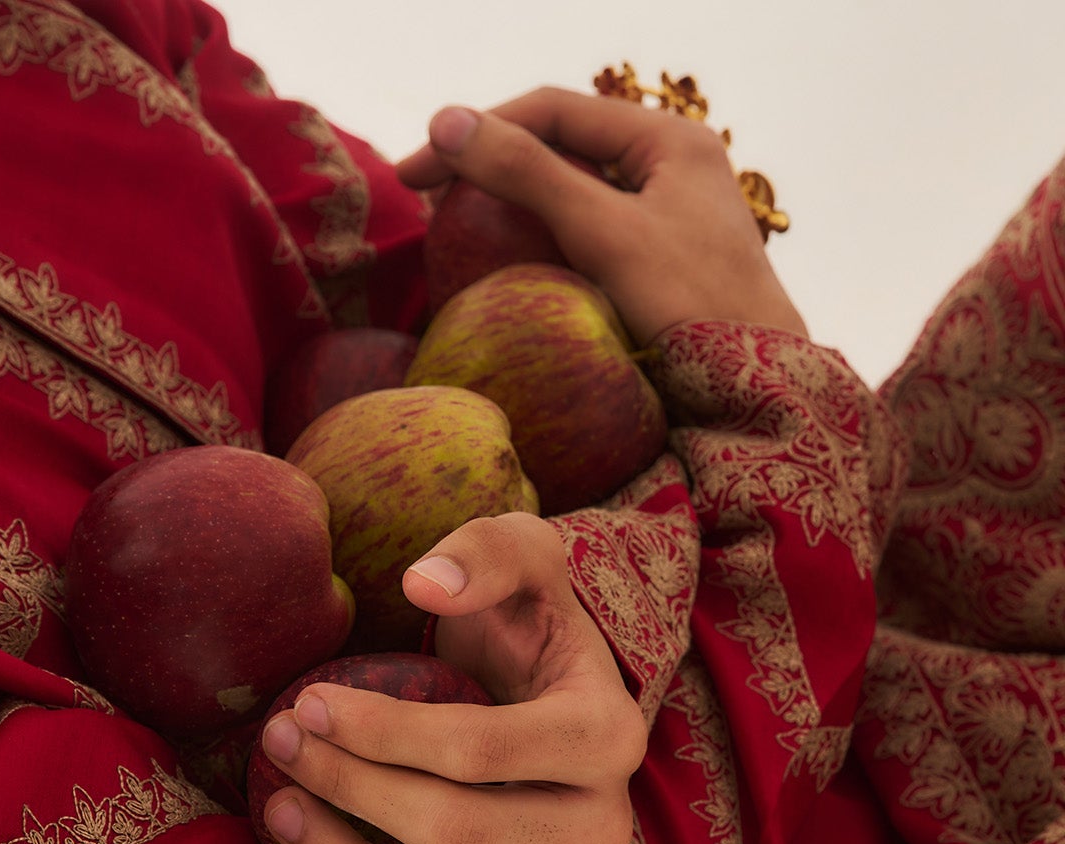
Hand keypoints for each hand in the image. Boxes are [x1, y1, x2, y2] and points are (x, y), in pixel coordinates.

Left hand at [259, 513, 647, 843]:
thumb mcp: (524, 559)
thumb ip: (487, 550)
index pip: (480, 750)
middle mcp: (598, 832)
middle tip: (277, 743)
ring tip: (275, 813)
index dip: (380, 732)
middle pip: (452, 833)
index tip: (306, 702)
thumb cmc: (523, 625)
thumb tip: (423, 582)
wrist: (547, 703)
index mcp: (609, 738)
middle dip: (348, 789)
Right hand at [394, 87, 806, 344]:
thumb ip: (530, 174)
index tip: (416, 172)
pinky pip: (589, 238)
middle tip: (428, 201)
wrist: (764, 393)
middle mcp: (671, 168)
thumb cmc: (694, 307)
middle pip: (563, 148)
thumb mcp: (605, 232)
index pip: (553, 111)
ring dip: (513, 205)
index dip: (478, 131)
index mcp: (668, 140)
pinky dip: (542, 244)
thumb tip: (449, 122)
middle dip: (492, 166)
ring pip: (574, 193)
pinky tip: (508, 267)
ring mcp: (669, 218)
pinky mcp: (662, 267)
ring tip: (456, 229)